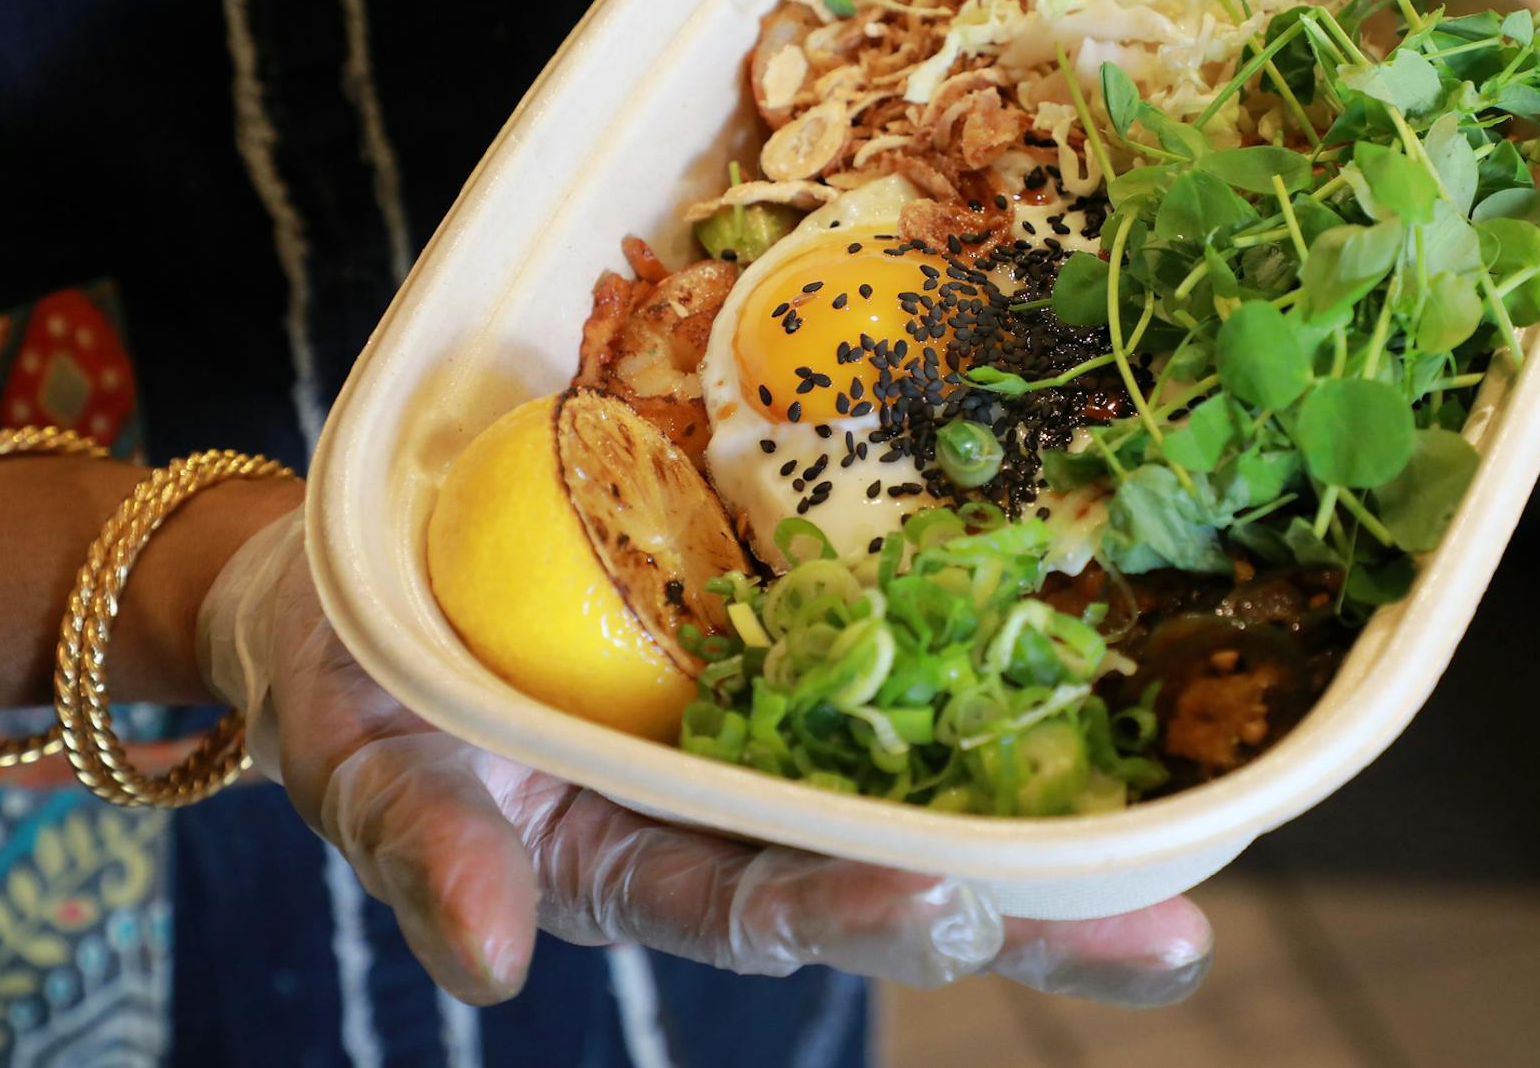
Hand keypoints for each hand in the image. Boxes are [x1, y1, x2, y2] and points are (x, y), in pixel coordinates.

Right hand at [198, 509, 1212, 1005]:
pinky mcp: (783, 624)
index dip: (845, 911)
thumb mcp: (359, 758)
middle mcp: (720, 803)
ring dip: (1051, 820)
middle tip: (1162, 943)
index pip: (748, 902)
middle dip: (1024, 917)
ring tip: (1192, 859)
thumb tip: (484, 966)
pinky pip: (892, 650)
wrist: (356, 573)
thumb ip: (424, 848)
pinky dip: (990, 667)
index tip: (940, 905)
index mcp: (629, 858)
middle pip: (881, 867)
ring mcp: (762, 713)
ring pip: (915, 776)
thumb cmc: (347, 681)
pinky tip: (1098, 675)